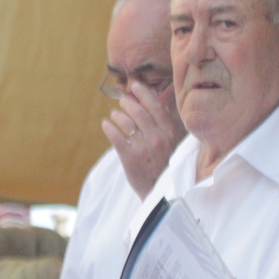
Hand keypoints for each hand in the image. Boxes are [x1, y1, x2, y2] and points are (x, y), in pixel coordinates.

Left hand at [102, 81, 187, 198]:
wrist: (161, 192)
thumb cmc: (167, 165)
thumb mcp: (173, 144)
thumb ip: (165, 124)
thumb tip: (155, 102)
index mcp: (170, 133)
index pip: (155, 106)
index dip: (143, 94)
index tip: (134, 86)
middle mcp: (158, 138)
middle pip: (139, 112)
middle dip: (128, 103)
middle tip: (122, 100)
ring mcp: (144, 148)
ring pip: (127, 123)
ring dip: (118, 115)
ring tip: (114, 114)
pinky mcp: (130, 159)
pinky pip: (116, 138)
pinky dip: (109, 128)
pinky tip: (105, 124)